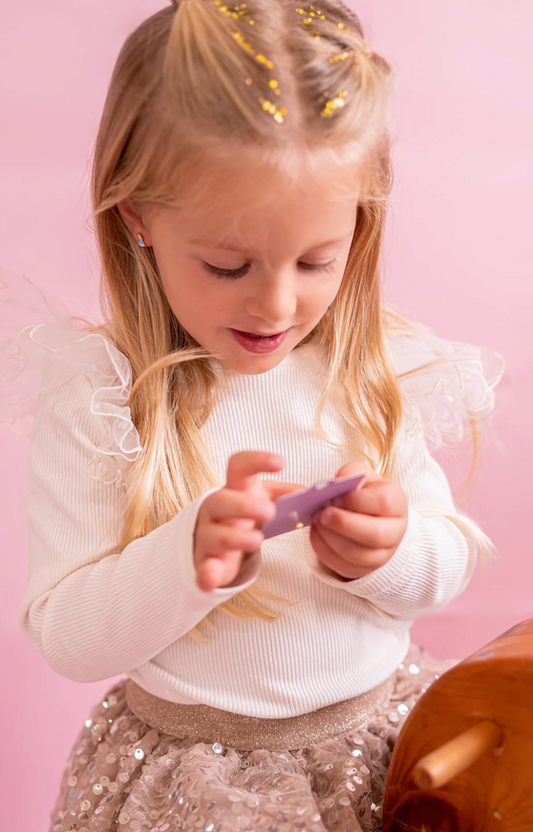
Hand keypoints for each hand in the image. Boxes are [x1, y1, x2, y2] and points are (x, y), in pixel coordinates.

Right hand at [193, 451, 304, 591]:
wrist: (212, 540)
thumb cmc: (242, 513)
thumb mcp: (262, 498)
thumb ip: (285, 494)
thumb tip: (307, 493)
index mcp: (234, 488)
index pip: (238, 466)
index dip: (257, 461)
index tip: (280, 463)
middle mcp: (216, 509)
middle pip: (220, 500)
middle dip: (243, 505)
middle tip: (270, 511)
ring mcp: (207, 535)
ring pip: (213, 535)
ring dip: (234, 537)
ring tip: (258, 540)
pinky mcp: (205, 562)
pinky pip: (203, 568)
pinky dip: (206, 574)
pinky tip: (210, 579)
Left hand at [310, 461, 408, 579]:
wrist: (369, 516)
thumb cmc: (363, 492)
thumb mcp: (359, 475)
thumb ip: (348, 475)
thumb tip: (329, 487)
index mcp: (397, 502)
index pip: (383, 502)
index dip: (356, 500)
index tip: (334, 497)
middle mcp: (395, 531)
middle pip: (374, 534)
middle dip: (343, 524)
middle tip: (321, 513)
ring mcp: (382, 554)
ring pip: (357, 555)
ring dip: (330, 538)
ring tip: (316, 522)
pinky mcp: (364, 569)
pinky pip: (344, 566)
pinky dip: (325, 550)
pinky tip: (317, 534)